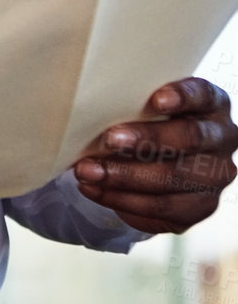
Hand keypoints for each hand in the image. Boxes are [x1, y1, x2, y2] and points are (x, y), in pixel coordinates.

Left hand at [73, 77, 237, 233]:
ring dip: (125, 177)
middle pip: (190, 138)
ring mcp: (216, 176)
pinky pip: (162, 208)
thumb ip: (128, 103)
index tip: (156, 99)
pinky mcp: (201, 206)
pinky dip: (122, 200)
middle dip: (146, 140)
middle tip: (109, 139)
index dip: (182, 96)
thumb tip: (82, 107)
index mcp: (210, 104)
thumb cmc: (141, 122)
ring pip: (173, 178)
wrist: (151, 163)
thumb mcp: (139, 106)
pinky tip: (94, 190)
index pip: (203, 94)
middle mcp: (221, 138)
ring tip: (86, 172)